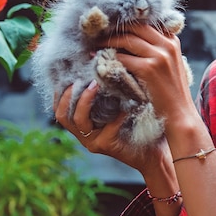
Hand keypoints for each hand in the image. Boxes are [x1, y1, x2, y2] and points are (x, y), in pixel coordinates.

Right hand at [54, 81, 169, 172]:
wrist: (154, 152)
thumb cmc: (140, 125)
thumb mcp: (121, 106)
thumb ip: (110, 92)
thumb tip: (105, 63)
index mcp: (84, 125)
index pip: (61, 108)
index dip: (61, 91)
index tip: (71, 72)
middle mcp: (84, 135)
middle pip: (62, 114)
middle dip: (68, 94)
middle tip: (82, 78)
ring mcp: (94, 142)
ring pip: (78, 121)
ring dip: (85, 100)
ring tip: (97, 85)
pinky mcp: (107, 146)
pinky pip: (107, 128)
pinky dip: (117, 115)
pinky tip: (128, 105)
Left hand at [103, 24, 197, 124]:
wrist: (179, 114)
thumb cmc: (170, 92)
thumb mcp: (169, 64)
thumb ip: (155, 48)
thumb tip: (127, 38)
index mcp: (172, 40)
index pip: (144, 23)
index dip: (125, 23)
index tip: (110, 26)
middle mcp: (167, 44)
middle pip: (135, 26)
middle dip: (114, 29)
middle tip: (97, 33)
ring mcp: (159, 56)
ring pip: (126, 39)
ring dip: (107, 42)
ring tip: (95, 46)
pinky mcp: (148, 69)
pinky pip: (122, 57)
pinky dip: (110, 59)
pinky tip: (101, 62)